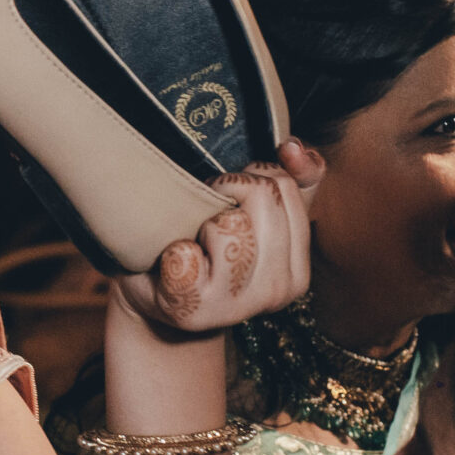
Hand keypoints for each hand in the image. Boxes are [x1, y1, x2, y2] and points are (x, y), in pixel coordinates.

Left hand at [112, 139, 320, 337]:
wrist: (156, 305)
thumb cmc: (207, 253)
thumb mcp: (254, 218)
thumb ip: (291, 182)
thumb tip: (293, 147)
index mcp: (297, 272)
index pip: (287, 188)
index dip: (250, 177)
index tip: (231, 193)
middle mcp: (276, 292)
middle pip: (263, 198)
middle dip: (226, 189)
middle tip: (206, 208)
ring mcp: (236, 303)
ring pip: (230, 225)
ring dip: (203, 221)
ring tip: (194, 239)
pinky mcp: (193, 307)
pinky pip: (186, 256)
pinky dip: (174, 251)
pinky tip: (173, 262)